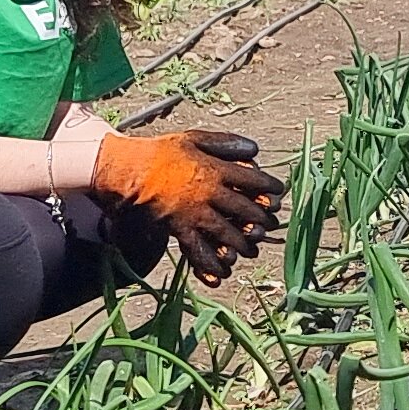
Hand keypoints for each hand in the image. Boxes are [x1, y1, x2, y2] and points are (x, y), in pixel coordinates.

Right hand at [92, 130, 289, 282]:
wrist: (130, 171)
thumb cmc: (161, 152)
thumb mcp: (194, 138)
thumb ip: (225, 143)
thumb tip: (254, 149)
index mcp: (215, 170)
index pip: (252, 181)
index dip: (269, 188)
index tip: (279, 193)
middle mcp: (210, 194)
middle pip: (244, 210)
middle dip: (261, 219)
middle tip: (269, 225)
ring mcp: (196, 214)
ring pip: (228, 232)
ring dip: (243, 242)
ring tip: (251, 248)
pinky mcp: (180, 229)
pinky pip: (200, 250)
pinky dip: (212, 263)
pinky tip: (223, 271)